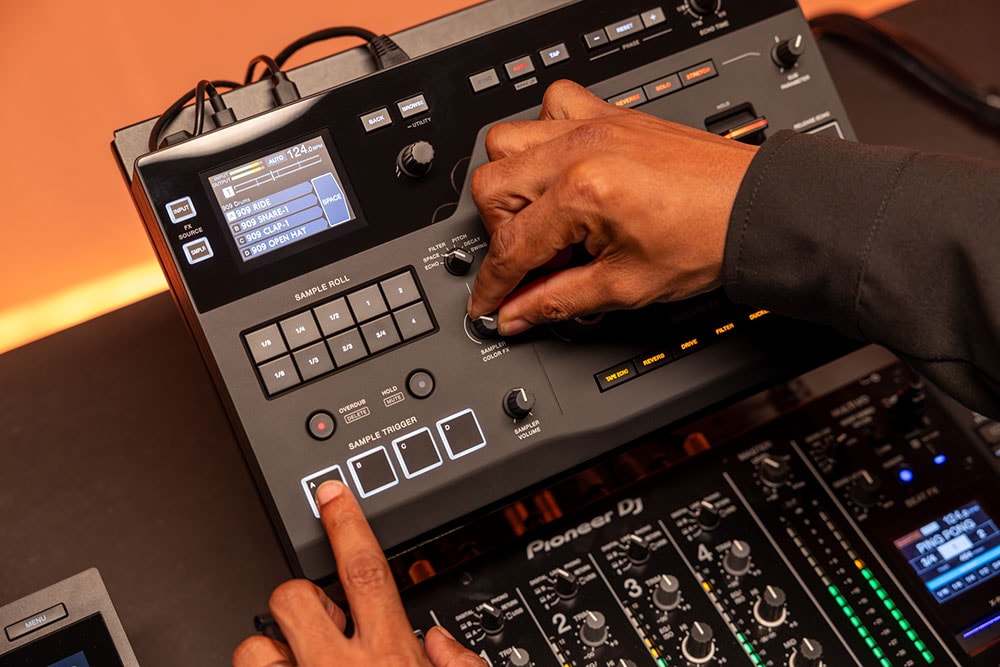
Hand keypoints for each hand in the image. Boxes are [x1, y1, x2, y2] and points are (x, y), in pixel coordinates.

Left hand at [233, 481, 483, 665]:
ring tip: (297, 664)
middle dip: (302, 596)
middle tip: (320, 621)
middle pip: (298, 596)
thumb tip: (443, 642)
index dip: (346, 524)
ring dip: (274, 648)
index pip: (364, 571)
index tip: (330, 494)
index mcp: (391, 660)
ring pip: (256, 642)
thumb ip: (459, 666)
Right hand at [467, 79, 757, 334]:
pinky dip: (542, 135)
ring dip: (512, 184)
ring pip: (506, 141)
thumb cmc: (706, 238)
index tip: (489, 303)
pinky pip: (551, 104)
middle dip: (501, 233)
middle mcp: (580, 148)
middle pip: (491, 186)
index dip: (493, 284)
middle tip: (536, 259)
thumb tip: (515, 314)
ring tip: (546, 216)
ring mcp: (592, 125)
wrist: (753, 209)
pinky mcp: (607, 114)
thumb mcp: (625, 286)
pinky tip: (561, 168)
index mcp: (583, 191)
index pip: (510, 244)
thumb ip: (558, 300)